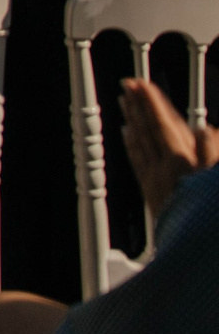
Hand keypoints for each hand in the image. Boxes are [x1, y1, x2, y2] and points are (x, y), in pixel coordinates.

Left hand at [119, 77, 218, 226]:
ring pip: (139, 142)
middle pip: (147, 130)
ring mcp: (154, 179)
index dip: (152, 103)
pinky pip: (138, 160)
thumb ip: (213, 154)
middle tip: (128, 84)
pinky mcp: (150, 190)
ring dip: (133, 120)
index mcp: (180, 163)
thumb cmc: (206, 213)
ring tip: (125, 101)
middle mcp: (162, 168)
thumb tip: (206, 129)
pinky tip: (127, 133)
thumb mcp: (214, 181)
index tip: (142, 84)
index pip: (162, 126)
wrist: (192, 249)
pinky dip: (132, 144)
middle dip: (139, 105)